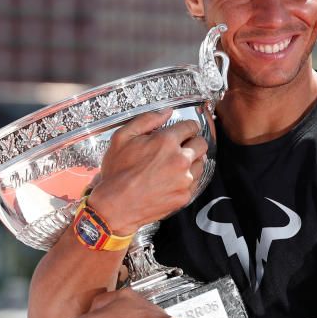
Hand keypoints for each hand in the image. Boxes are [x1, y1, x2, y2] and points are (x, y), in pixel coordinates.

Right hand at [88, 109, 208, 234]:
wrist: (115, 206)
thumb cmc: (116, 172)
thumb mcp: (122, 137)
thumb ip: (147, 119)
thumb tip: (167, 111)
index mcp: (166, 141)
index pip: (191, 126)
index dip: (186, 127)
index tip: (183, 132)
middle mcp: (180, 160)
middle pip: (201, 144)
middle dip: (193, 142)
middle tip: (181, 147)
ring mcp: (184, 180)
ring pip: (201, 163)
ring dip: (192, 161)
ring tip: (176, 164)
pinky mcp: (185, 196)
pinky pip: (196, 182)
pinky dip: (188, 178)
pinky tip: (173, 179)